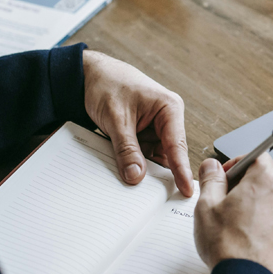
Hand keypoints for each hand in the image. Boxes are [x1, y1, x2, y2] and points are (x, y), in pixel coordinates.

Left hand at [83, 50, 192, 196]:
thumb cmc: (107, 84)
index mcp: (169, 108)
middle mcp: (166, 119)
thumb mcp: (116, 119)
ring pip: (154, 158)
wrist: (87, 75)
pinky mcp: (143, 135)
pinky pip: (142, 155)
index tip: (185, 190)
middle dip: (160, 174)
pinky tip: (127, 173)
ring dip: (144, 169)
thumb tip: (136, 176)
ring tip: (136, 185)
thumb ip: (127, 149)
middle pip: (168, 155)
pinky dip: (134, 164)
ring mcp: (155, 128)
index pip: (177, 145)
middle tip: (157, 198)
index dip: (181, 170)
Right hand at [194, 154, 272, 273]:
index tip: (225, 176)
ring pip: (272, 204)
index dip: (237, 163)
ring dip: (255, 210)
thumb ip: (210, 180)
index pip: (256, 156)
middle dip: (244, 189)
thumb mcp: (207, 207)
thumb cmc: (230, 247)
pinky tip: (248, 242)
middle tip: (225, 206)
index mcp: (266, 181)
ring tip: (235, 229)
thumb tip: (211, 167)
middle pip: (264, 181)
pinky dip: (265, 227)